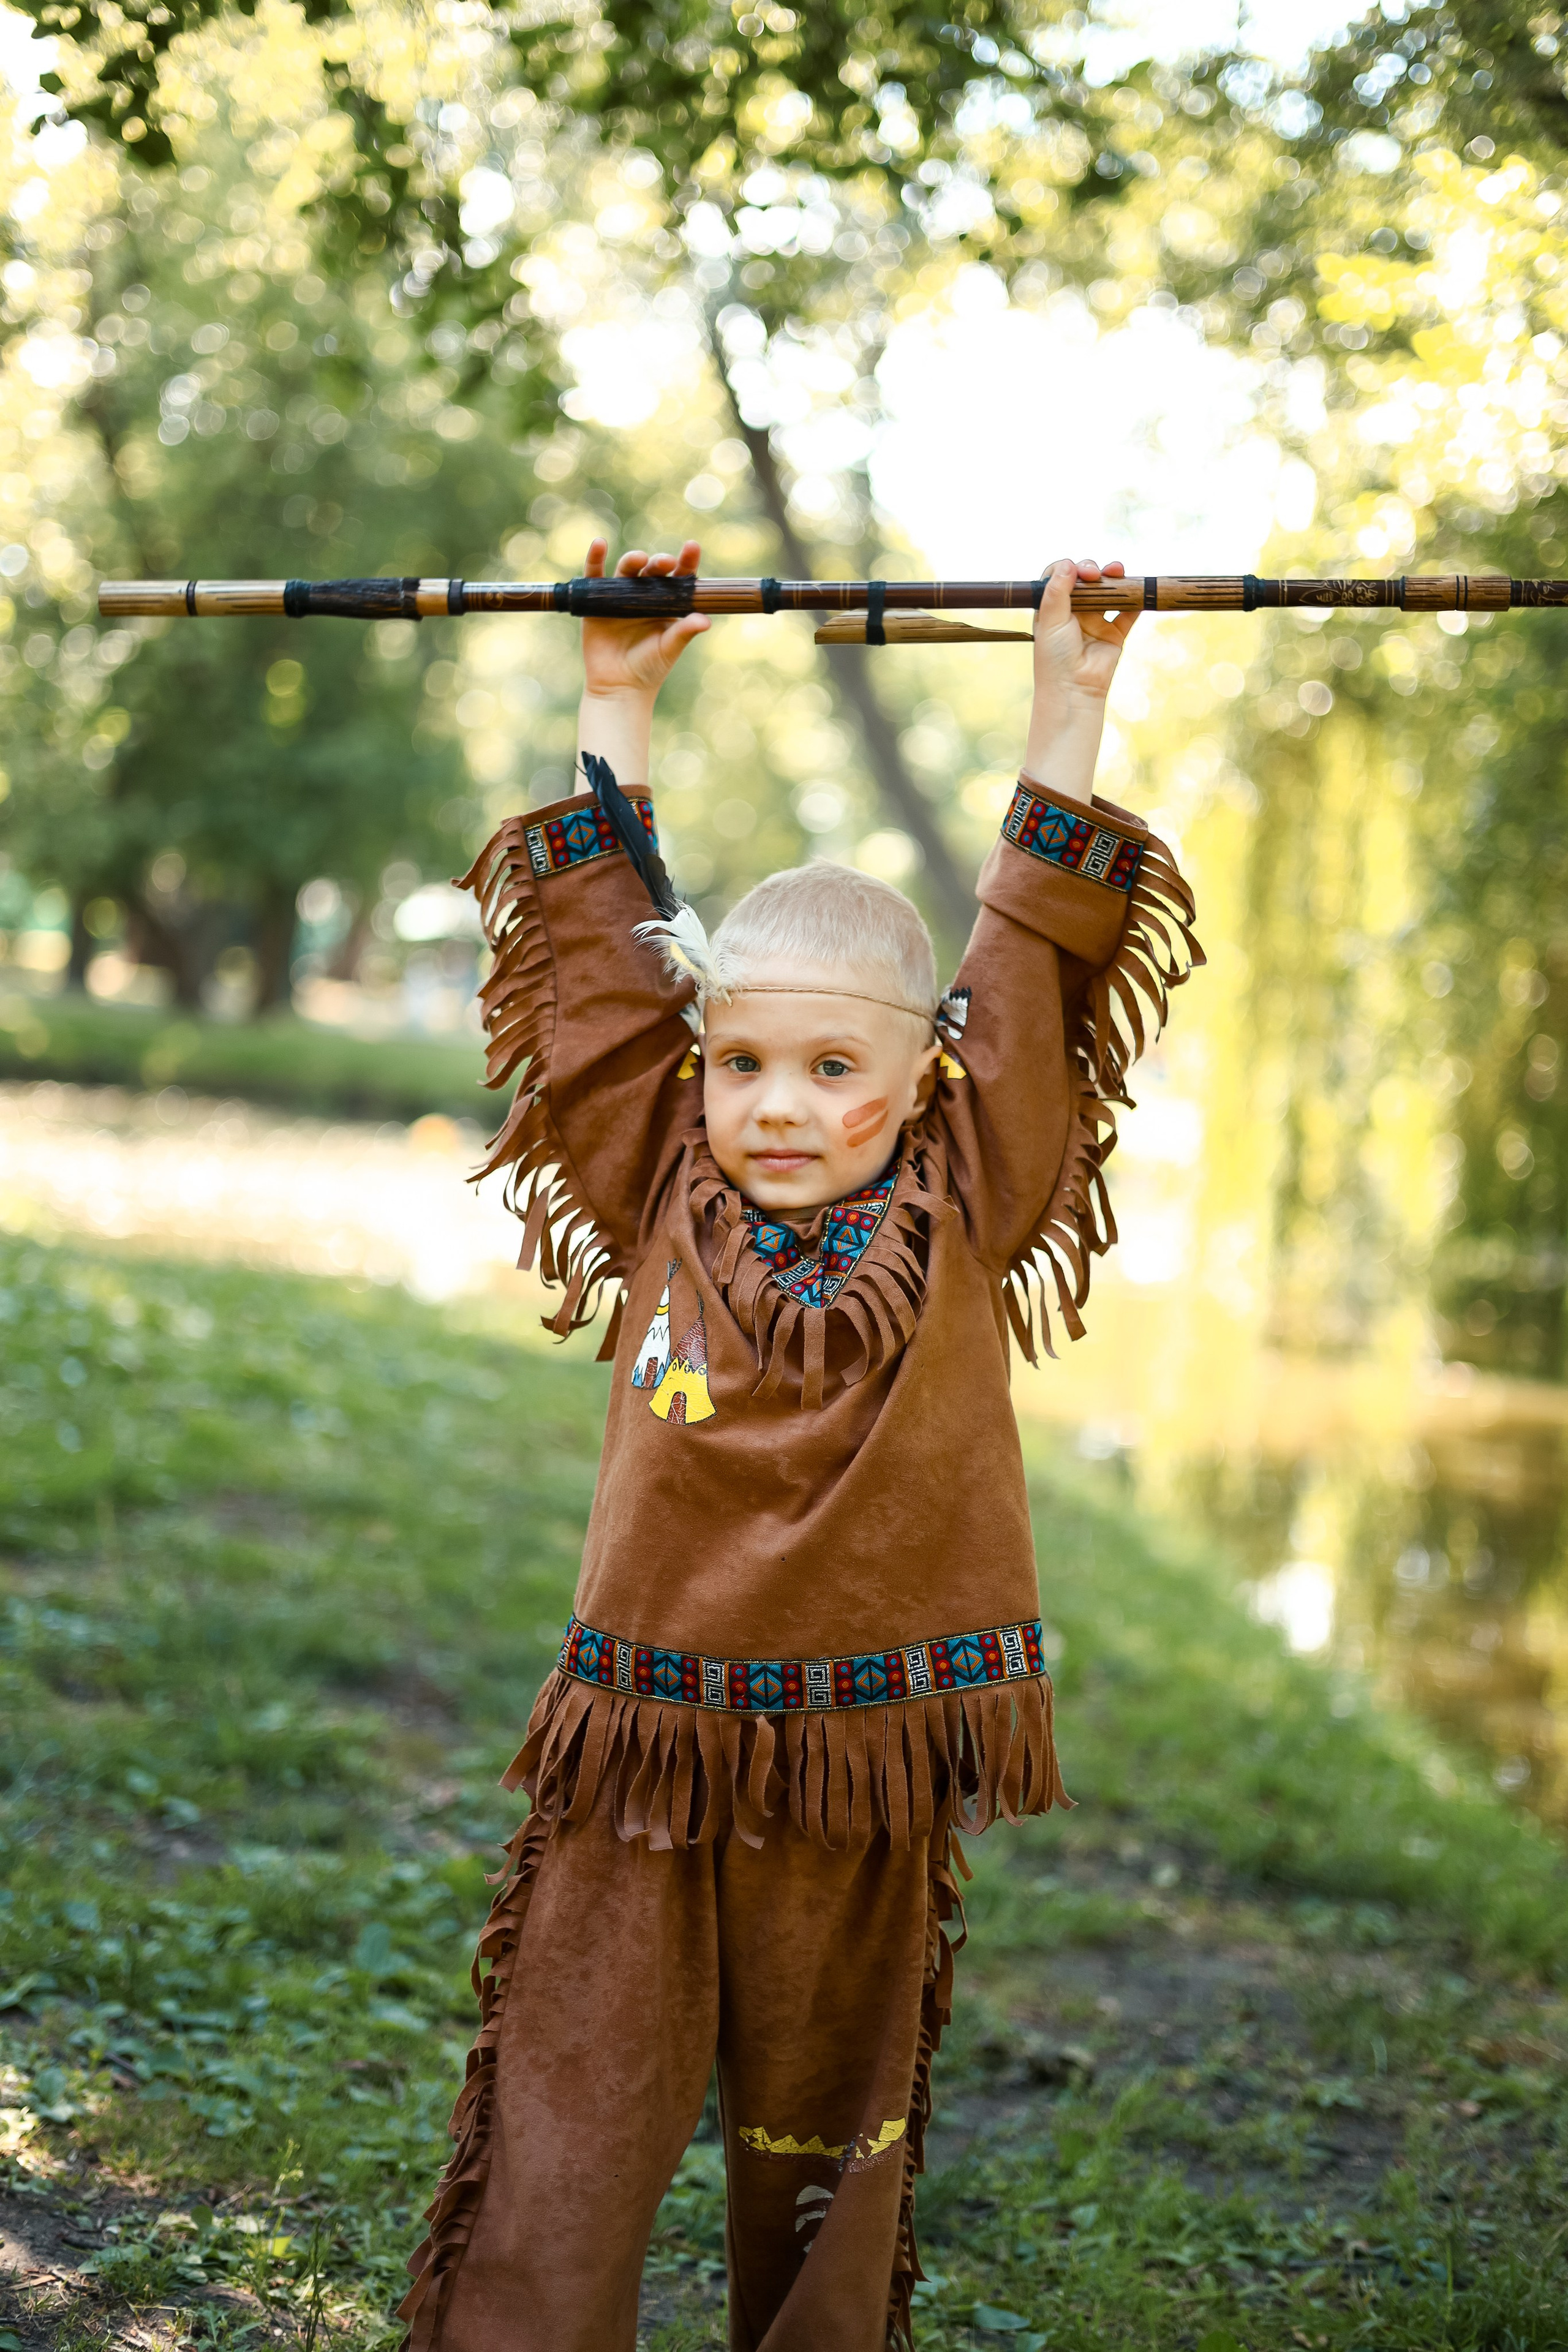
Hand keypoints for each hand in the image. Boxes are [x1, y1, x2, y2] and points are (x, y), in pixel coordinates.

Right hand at [581, 537, 709, 701]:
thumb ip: (685, 631)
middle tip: (665, 562)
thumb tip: (706, 620)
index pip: (679, 577)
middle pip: (653, 570)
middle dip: (660, 562)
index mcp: (667, 603)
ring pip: (627, 570)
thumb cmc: (649, 668)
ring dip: (633, 560)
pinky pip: (595, 576)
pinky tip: (599, 545)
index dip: (686, 561)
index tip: (692, 547)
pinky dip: (595, 559)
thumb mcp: (669, 649)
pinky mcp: (595, 600)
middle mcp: (644, 595)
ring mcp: (619, 596)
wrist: (619, 687)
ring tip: (639, 560)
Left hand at [1022, 557, 1136, 808]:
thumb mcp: (1050, 620)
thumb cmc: (1054, 657)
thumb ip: (1057, 590)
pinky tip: (1139, 592)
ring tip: (1118, 571)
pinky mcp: (1115, 633)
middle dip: (1094, 570)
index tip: (1077, 571)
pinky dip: (1136, 601)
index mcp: (1054, 608)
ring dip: (1115, 579)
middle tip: (1097, 572)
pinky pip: (1129, 613)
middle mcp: (1074, 612)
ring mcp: (1096, 622)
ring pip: (1109, 592)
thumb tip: (1068, 562)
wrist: (1073, 689)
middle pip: (1087, 581)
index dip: (1070, 568)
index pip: (1061, 577)